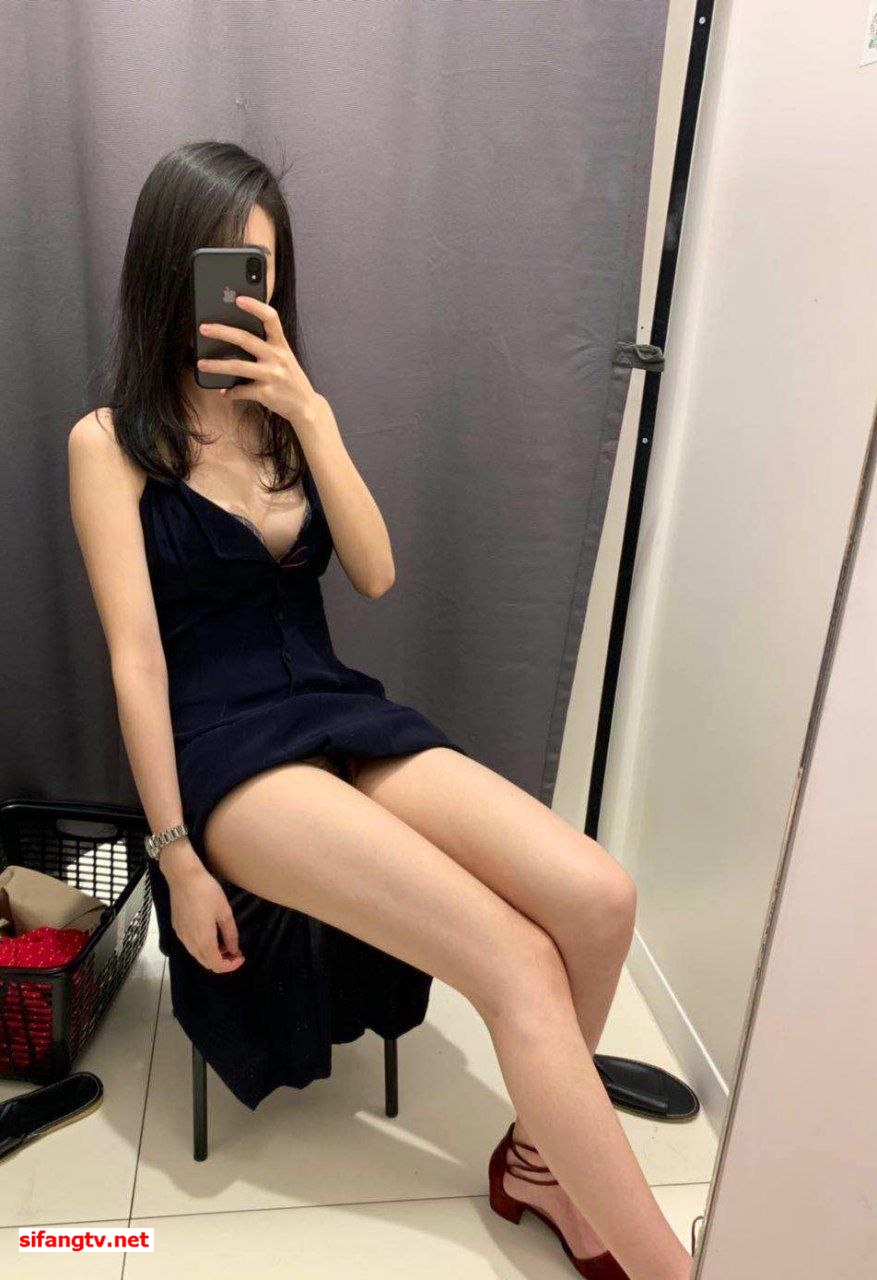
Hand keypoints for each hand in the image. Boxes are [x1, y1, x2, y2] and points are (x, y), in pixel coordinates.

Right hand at [166, 859, 244, 973]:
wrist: (183, 877)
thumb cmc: (207, 892)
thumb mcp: (225, 912)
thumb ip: (230, 935)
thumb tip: (234, 951)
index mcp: (203, 940)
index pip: (216, 965)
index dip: (230, 966)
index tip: (241, 957)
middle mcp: (190, 943)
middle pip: (206, 963)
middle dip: (222, 962)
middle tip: (235, 951)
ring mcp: (181, 936)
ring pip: (197, 955)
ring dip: (212, 955)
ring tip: (225, 942)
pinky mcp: (177, 928)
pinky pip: (191, 946)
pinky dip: (202, 947)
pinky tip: (211, 934)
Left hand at [196, 295, 320, 431]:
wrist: (306, 406)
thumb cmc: (289, 378)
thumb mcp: (284, 357)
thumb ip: (267, 346)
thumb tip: (236, 336)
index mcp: (281, 345)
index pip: (271, 318)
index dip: (255, 307)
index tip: (238, 299)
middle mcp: (277, 357)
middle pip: (245, 339)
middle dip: (221, 332)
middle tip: (203, 328)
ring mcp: (272, 375)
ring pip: (238, 366)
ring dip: (216, 365)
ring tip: (201, 363)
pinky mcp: (266, 393)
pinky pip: (242, 391)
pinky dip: (230, 392)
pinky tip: (224, 392)